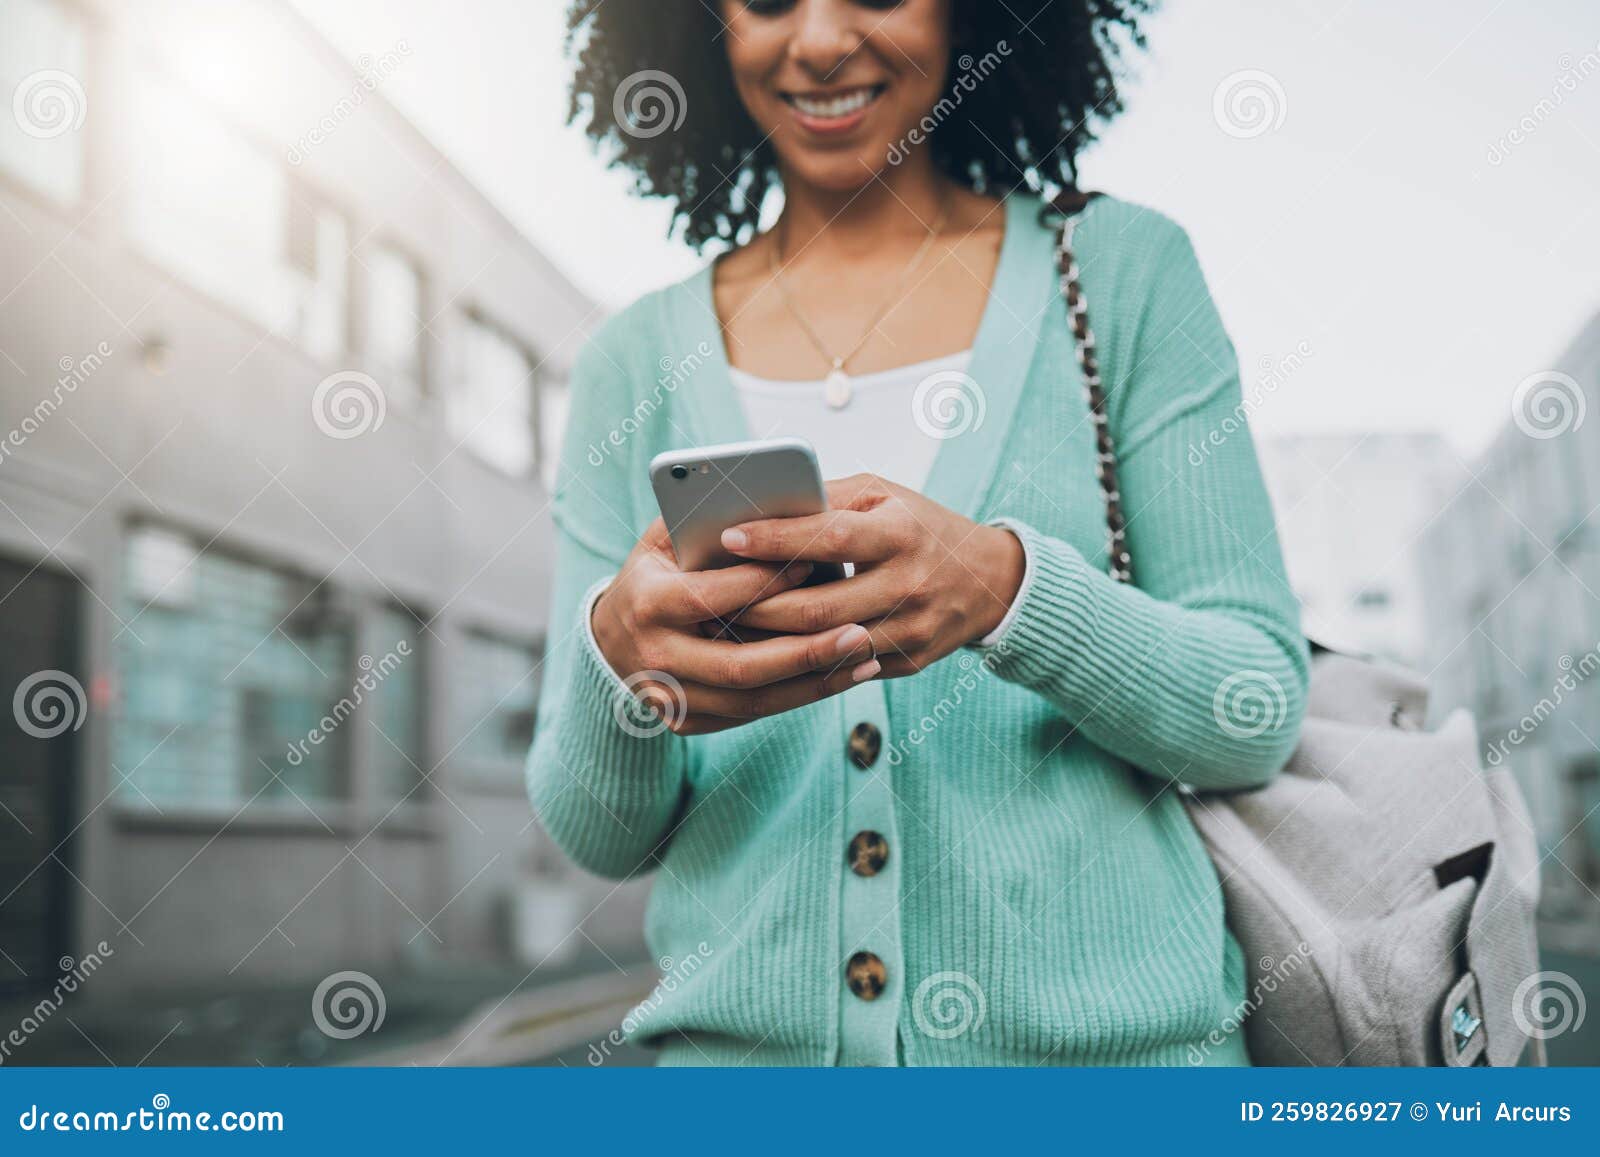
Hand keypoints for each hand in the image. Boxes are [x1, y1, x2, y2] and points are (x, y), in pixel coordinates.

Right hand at [591, 518, 881, 735]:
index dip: (768, 584)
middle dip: (806, 652)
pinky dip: (796, 697)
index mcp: (648, 602)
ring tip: (863, 659)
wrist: (610, 634)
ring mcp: (667, 696)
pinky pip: (749, 714)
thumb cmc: (656, 570)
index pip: (715, 598)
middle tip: (859, 633)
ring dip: (814, 684)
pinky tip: (838, 677)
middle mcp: (653, 656)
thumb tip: (776, 506)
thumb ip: (711, 521)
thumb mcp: (669, 537)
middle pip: (741, 664)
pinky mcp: (683, 722)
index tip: (816, 567)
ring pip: (752, 700)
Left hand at [722, 474, 1024, 676]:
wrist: (989, 580)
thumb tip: (758, 503)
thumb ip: (827, 499)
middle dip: (756, 606)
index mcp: (901, 533)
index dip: (774, 540)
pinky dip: (799, 662)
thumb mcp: (883, 495)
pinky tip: (764, 652)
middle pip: (817, 607)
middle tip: (709, 599)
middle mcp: (909, 584)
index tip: (727, 536)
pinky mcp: (909, 661)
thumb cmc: (919, 526)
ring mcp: (911, 630)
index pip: (827, 537)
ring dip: (769, 641)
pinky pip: (842, 667)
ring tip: (725, 628)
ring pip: (824, 646)